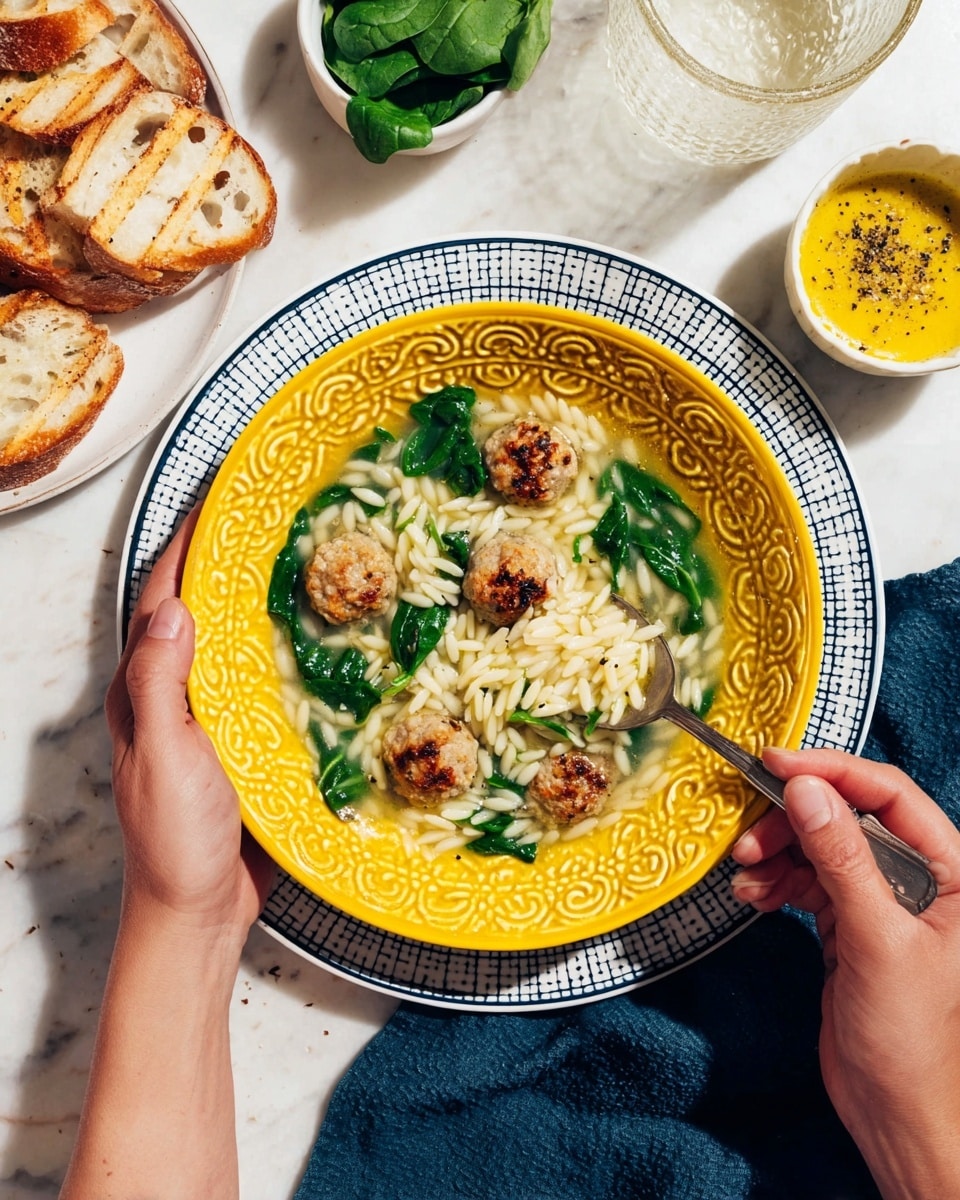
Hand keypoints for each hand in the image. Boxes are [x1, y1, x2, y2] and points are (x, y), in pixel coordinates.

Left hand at [105, 508, 273, 933]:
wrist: (198, 912)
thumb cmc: (175, 840)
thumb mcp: (164, 759)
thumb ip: (160, 687)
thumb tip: (171, 609)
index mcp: (142, 692)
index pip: (161, 599)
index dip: (185, 546)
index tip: (220, 499)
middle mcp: (171, 696)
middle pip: (196, 610)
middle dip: (224, 560)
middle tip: (274, 519)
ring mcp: (207, 718)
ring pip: (230, 644)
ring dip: (256, 601)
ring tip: (301, 562)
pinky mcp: (241, 742)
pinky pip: (258, 683)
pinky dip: (279, 652)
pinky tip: (316, 641)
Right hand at [731, 747, 959, 1197]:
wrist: (894, 1113)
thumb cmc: (910, 1037)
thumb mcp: (876, 938)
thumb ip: (842, 858)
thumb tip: (806, 789)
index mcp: (951, 870)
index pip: (890, 794)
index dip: (832, 770)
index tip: (776, 762)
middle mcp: (916, 876)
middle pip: (845, 815)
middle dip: (792, 820)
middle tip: (748, 837)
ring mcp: (878, 898)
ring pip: (817, 845)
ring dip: (775, 852)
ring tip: (745, 874)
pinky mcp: (846, 922)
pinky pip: (803, 880)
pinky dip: (774, 882)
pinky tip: (753, 896)